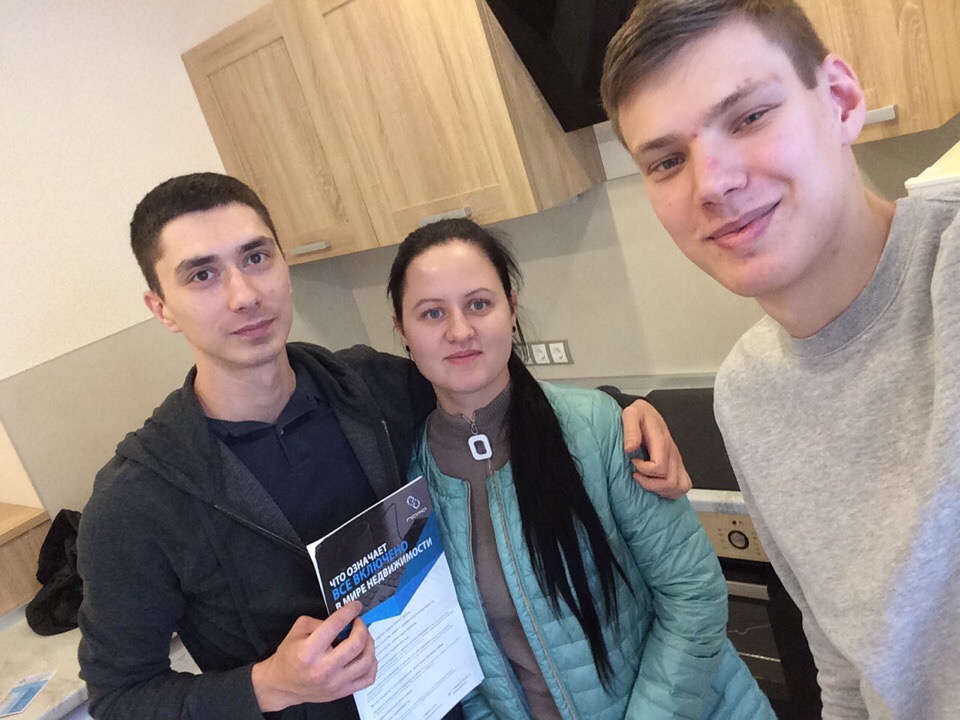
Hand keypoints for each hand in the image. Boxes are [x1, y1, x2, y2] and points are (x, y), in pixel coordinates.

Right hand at [251, 602, 376, 711]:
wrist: (282, 686)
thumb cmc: (289, 657)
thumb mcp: (297, 631)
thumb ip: (319, 621)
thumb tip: (342, 620)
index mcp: (308, 652)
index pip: (335, 625)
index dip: (349, 611)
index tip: (356, 606)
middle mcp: (323, 669)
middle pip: (355, 644)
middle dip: (362, 627)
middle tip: (358, 622)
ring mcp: (335, 683)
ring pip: (366, 661)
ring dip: (369, 644)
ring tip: (363, 637)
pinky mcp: (342, 692)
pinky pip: (368, 678)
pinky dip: (372, 664)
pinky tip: (365, 655)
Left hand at [621, 399, 691, 499]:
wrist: (648, 413)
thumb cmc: (639, 415)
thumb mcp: (631, 415)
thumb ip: (630, 430)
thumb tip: (629, 449)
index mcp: (662, 442)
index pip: (659, 467)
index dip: (643, 470)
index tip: (633, 461)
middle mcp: (673, 453)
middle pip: (670, 482)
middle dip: (650, 483)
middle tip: (637, 474)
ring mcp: (677, 461)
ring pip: (679, 488)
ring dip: (660, 489)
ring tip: (646, 480)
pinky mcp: (678, 466)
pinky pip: (683, 486)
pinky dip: (670, 491)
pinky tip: (656, 484)